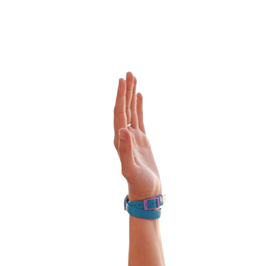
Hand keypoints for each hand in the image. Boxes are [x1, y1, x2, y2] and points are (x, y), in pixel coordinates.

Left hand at [113, 72, 161, 200]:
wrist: (146, 193)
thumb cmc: (139, 184)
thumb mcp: (131, 169)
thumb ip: (125, 151)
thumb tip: (123, 130)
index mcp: (120, 140)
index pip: (119, 113)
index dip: (120, 97)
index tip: (121, 80)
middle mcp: (124, 136)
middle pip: (123, 108)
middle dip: (125, 90)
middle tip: (128, 73)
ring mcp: (133, 138)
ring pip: (131, 111)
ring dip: (131, 95)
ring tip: (133, 77)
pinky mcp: (142, 141)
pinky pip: (139, 118)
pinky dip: (139, 106)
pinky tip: (139, 95)